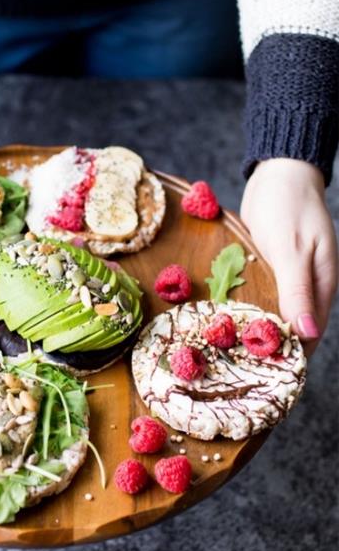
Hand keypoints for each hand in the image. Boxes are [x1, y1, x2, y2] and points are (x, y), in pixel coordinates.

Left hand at [241, 158, 337, 353]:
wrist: (277, 174)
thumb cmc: (288, 206)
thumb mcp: (291, 250)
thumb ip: (297, 290)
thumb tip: (306, 332)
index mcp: (322, 285)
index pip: (309, 333)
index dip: (290, 356)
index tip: (264, 377)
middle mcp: (308, 286)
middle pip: (292, 328)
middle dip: (270, 349)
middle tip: (239, 370)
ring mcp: (289, 278)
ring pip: (275, 314)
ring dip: (257, 330)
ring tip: (228, 353)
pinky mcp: (271, 269)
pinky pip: (262, 296)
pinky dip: (248, 309)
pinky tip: (227, 321)